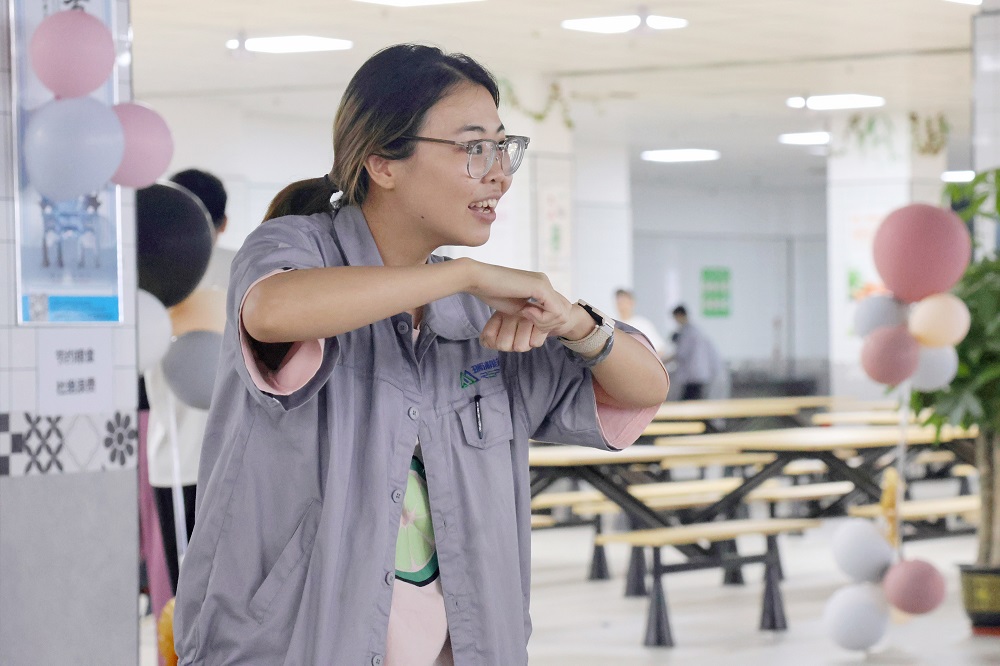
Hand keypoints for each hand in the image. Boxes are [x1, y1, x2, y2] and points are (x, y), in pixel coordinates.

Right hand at [463, 260, 593, 349]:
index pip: (559, 310)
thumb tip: (544, 321)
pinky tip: (525, 312)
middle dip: (549, 325)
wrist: (478, 279)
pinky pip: (555, 311)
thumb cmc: (492, 292)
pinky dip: (542, 319)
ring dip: (545, 323)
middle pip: (565, 312)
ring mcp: (544, 283)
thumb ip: (532, 311)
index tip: (529, 324)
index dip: (548, 323)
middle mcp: (544, 282)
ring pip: (563, 313)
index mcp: (540, 285)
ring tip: (525, 316)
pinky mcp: (540, 286)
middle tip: (529, 323)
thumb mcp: (517, 306)